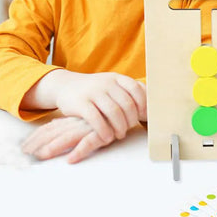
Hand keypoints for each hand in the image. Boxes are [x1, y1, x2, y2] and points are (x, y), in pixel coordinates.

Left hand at [21, 116, 122, 162]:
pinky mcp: (104, 131)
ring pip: (70, 136)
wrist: (132, 104)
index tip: (26, 147)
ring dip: (55, 146)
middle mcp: (80, 121)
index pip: (52, 127)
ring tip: (42, 156)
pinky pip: (90, 141)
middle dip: (40, 143)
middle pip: (56, 131)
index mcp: (75, 118)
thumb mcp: (88, 118)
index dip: (38, 137)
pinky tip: (71, 159)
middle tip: (28, 154)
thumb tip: (54, 125)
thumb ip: (72, 123)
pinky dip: (80, 151)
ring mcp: (91, 125)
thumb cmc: (110, 114)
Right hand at [25, 70, 146, 143]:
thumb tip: (150, 107)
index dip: (143, 104)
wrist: (66, 86)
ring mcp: (93, 92)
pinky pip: (96, 119)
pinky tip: (106, 138)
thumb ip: (129, 92)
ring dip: (120, 127)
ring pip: (114, 112)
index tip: (142, 117)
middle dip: (131, 120)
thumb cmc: (95, 90)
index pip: (137, 89)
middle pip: (127, 104)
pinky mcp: (80, 103)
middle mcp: (106, 83)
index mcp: (117, 78)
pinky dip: (104, 131)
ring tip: (119, 134)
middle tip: (129, 128)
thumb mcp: (112, 85)